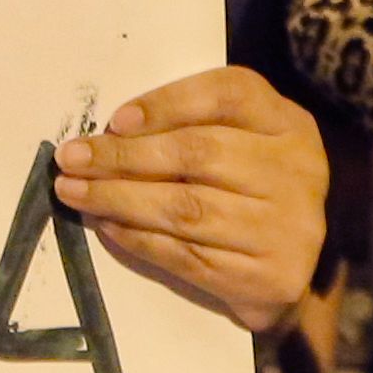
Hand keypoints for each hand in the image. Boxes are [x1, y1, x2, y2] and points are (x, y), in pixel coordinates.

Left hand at [52, 66, 329, 334]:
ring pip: (186, 209)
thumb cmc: (256, 189)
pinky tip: (107, 225)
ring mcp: (284, 228)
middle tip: (70, 158)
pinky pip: (187, 255)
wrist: (302, 267)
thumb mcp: (245, 140)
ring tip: (73, 192)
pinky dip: (139, 239)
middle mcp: (294, 171)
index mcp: (288, 125)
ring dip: (119, 199)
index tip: (115, 120)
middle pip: (198, 153)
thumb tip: (111, 133)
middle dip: (123, 156)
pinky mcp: (266, 276)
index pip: (228, 95)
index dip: (167, 103)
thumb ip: (194, 125)